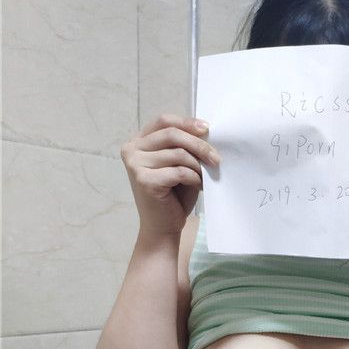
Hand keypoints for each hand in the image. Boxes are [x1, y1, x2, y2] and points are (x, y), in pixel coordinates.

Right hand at [120, 113, 220, 238]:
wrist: (162, 227)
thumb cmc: (172, 196)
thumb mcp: (178, 164)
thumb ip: (184, 146)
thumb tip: (205, 131)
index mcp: (138, 142)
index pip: (163, 121)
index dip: (187, 122)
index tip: (207, 129)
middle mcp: (132, 150)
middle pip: (172, 134)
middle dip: (199, 145)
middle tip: (216, 158)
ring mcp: (135, 165)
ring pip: (178, 153)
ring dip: (198, 166)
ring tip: (205, 177)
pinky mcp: (145, 180)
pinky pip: (179, 171)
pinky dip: (194, 178)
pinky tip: (198, 186)